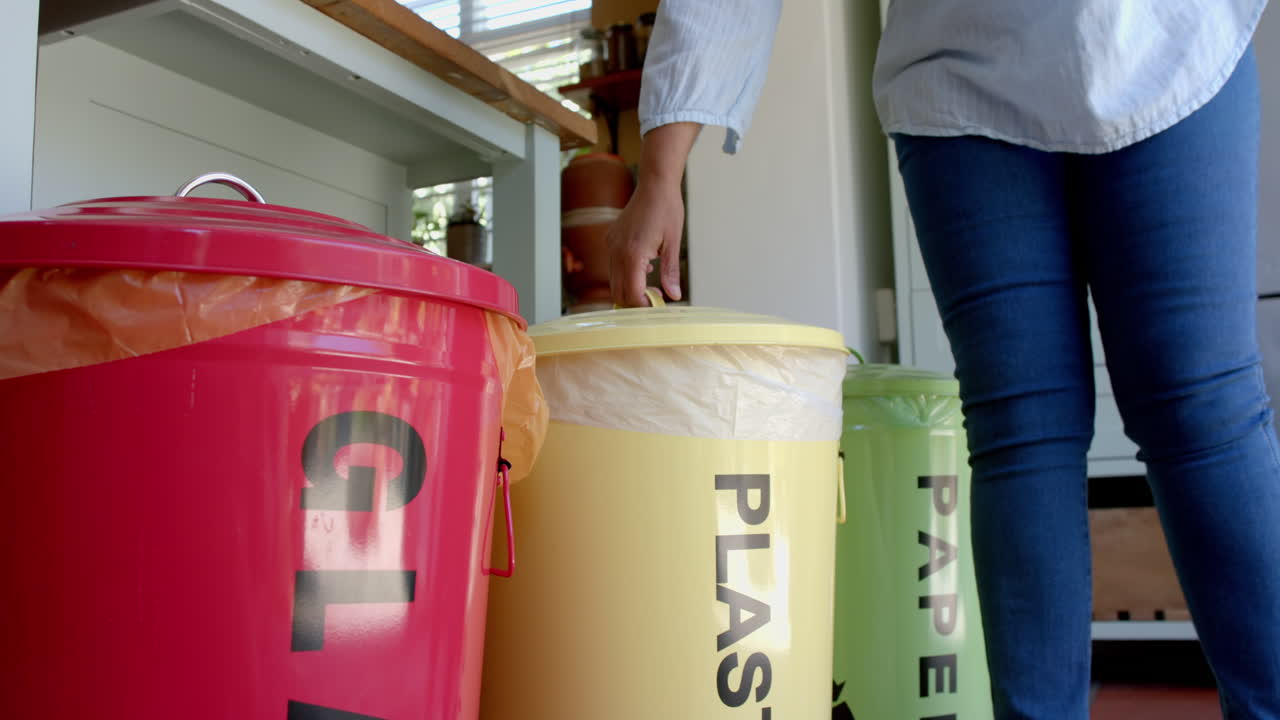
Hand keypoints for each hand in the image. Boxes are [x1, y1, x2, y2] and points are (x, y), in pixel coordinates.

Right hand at [608, 177, 683, 306]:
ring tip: (652, 285)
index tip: (658, 306)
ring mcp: (611, 245)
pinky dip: (626, 276)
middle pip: (618, 292)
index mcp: (633, 254)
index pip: (632, 294)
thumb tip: (673, 295)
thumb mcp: (673, 243)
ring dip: (630, 289)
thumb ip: (670, 272)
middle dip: (635, 302)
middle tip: (655, 299)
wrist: (655, 184)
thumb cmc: (667, 209)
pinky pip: (613, 267)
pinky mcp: (611, 240)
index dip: (644, 305)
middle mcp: (617, 251)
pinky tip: (645, 269)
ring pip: (613, 282)